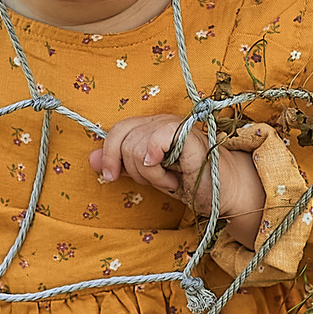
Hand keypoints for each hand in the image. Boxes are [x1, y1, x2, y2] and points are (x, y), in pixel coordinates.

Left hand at [91, 115, 260, 245]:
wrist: (222, 193)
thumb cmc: (188, 181)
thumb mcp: (147, 175)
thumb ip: (121, 165)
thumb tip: (90, 159)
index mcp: (150, 126)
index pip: (117, 130)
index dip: (108, 153)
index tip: (109, 177)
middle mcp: (161, 121)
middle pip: (123, 139)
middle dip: (132, 169)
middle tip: (154, 180)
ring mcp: (175, 126)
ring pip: (136, 145)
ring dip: (150, 175)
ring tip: (170, 180)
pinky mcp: (188, 136)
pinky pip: (155, 143)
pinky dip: (156, 166)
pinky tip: (171, 176)